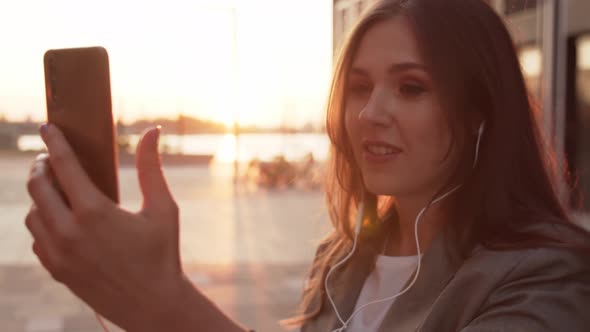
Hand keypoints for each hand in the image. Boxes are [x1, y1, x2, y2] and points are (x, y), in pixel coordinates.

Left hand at [25, 124, 183, 330]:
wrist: (154, 305)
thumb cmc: (163, 254)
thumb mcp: (163, 208)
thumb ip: (152, 167)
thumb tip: (152, 131)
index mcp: (94, 212)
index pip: (63, 165)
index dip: (54, 142)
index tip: (46, 127)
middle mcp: (69, 231)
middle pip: (37, 187)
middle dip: (40, 166)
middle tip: (48, 158)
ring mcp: (58, 254)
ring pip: (32, 214)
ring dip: (39, 195)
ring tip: (54, 187)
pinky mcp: (56, 270)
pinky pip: (37, 239)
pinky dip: (42, 222)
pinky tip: (58, 219)